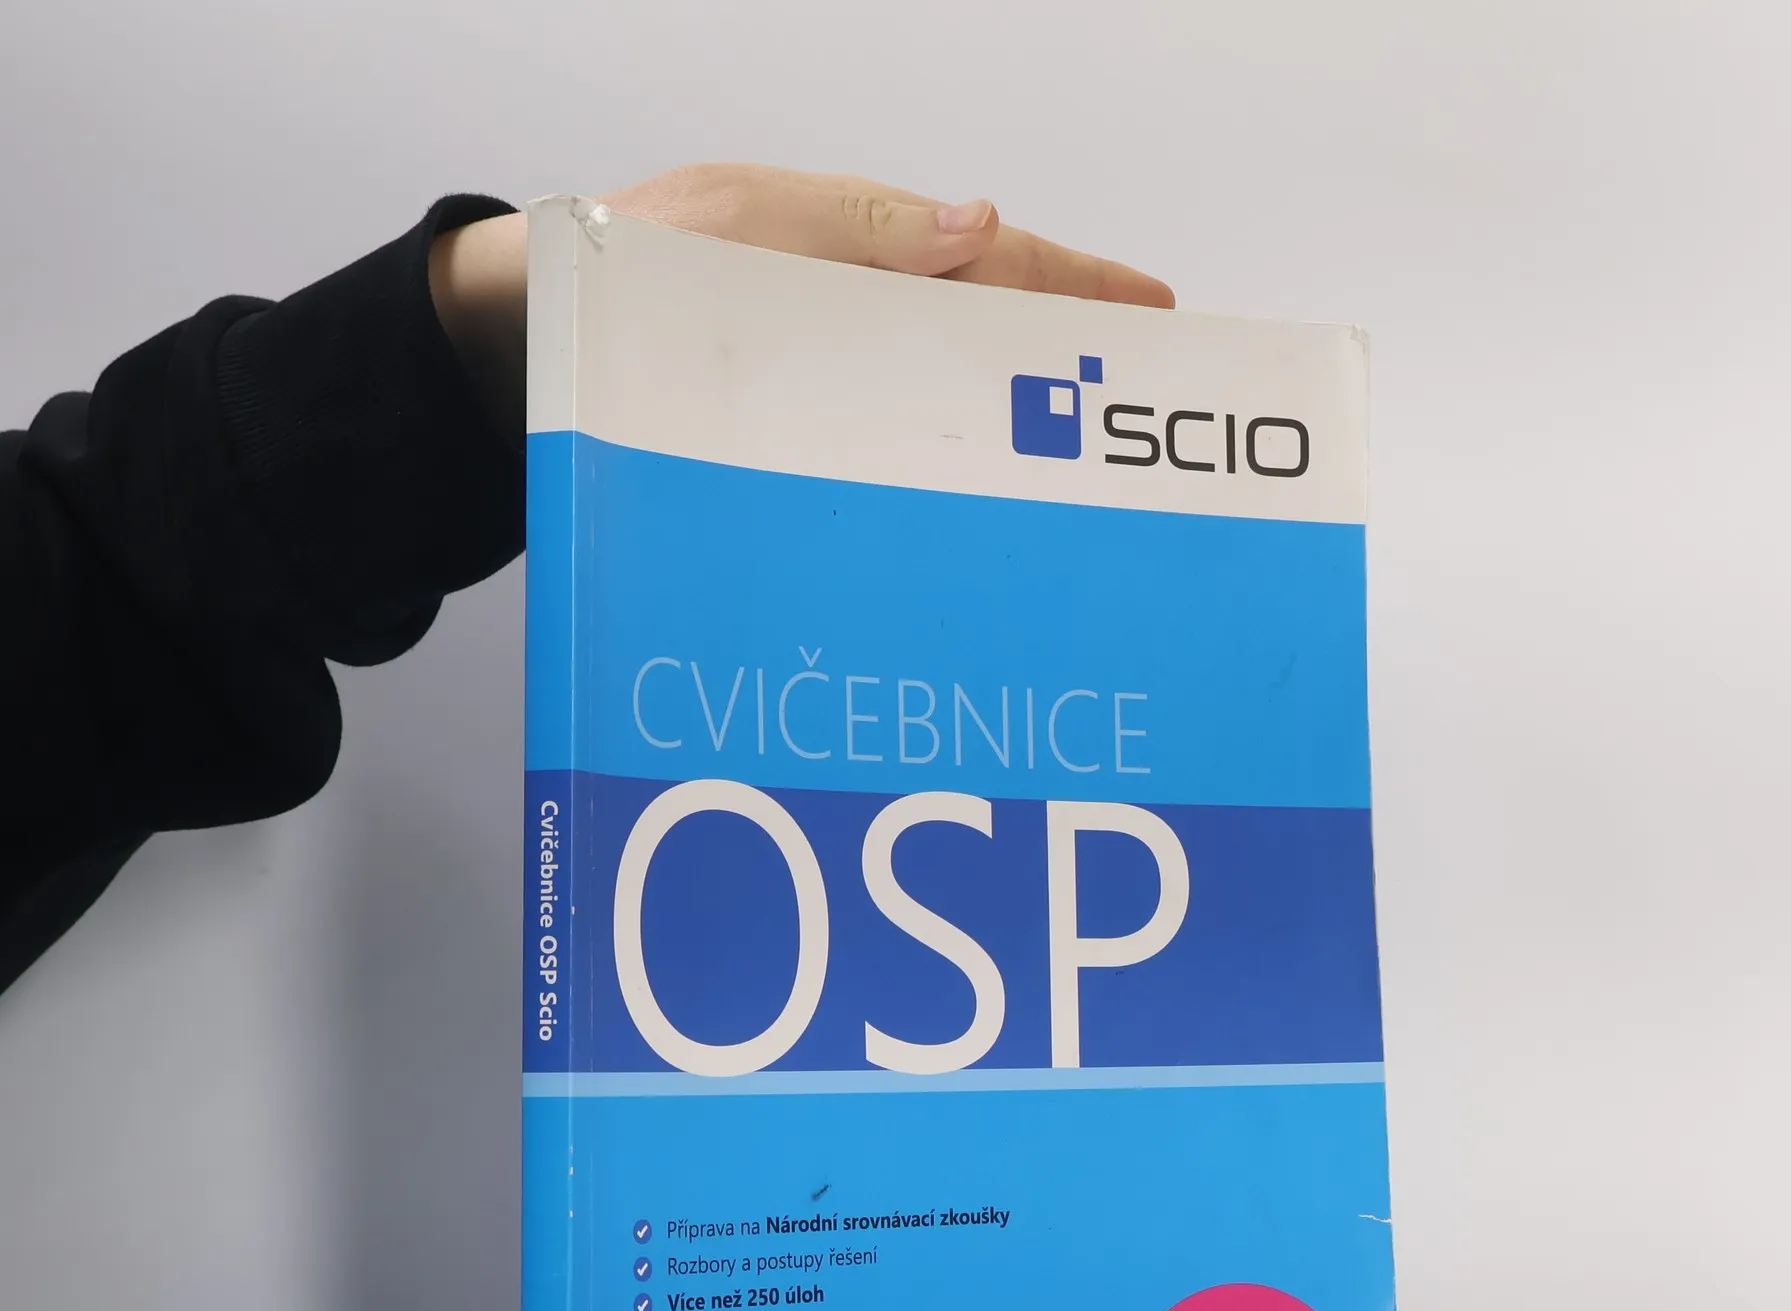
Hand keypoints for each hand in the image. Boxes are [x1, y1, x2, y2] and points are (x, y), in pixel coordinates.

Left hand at [430, 163, 1174, 433]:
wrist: (517, 333)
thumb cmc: (617, 269)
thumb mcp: (732, 227)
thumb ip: (853, 230)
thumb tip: (976, 224)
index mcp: (850, 243)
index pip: (988, 258)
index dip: (1073, 284)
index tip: (1152, 310)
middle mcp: (847, 306)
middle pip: (980, 325)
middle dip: (1062, 350)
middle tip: (1138, 393)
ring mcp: (822, 365)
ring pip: (938, 382)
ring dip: (1006, 407)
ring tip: (1076, 446)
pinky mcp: (790, 419)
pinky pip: (882, 427)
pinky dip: (933, 445)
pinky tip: (965, 485)